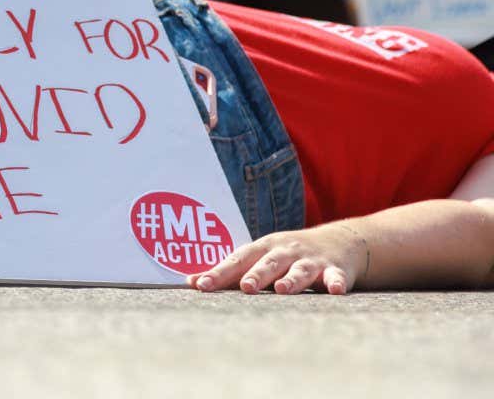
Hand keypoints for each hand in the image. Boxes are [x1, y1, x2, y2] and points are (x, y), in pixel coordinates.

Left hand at [186, 223, 369, 294]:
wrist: (339, 240)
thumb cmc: (286, 254)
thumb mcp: (258, 258)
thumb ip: (228, 272)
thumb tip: (191, 283)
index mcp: (262, 249)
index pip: (236, 260)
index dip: (219, 272)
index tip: (200, 285)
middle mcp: (284, 251)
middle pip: (267, 263)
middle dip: (255, 275)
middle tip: (244, 287)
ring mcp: (310, 259)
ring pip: (299, 269)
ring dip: (291, 279)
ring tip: (282, 289)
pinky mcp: (335, 268)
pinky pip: (336, 276)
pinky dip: (336, 282)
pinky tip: (336, 290)